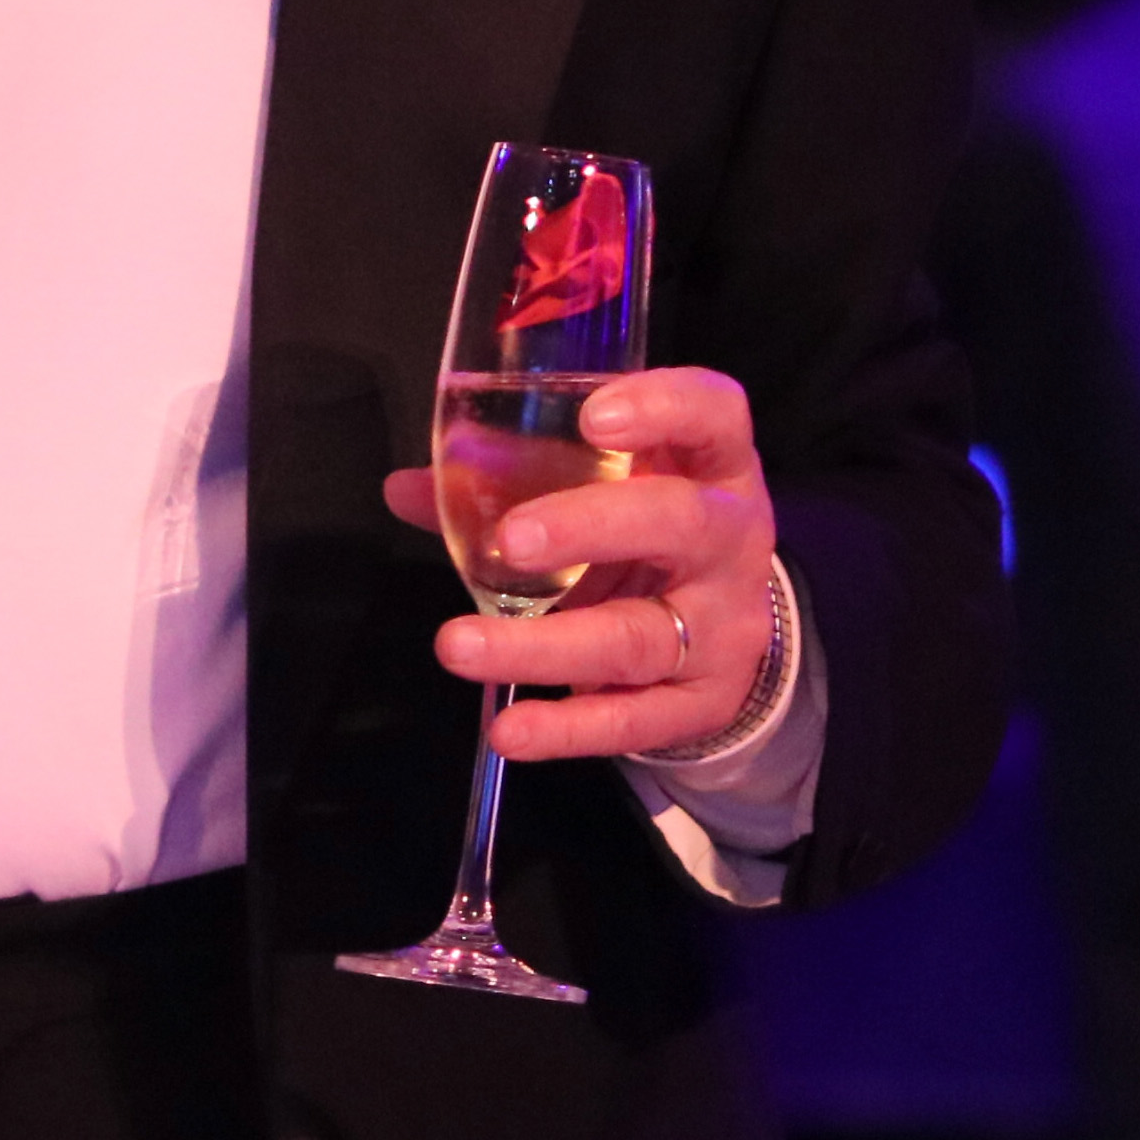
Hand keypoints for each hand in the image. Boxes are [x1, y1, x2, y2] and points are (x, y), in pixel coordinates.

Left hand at [377, 360, 790, 768]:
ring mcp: (725, 627)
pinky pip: (632, 720)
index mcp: (712, 466)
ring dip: (543, 646)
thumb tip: (407, 486)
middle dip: (592, 527)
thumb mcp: (608, 494)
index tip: (592, 416)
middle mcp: (732, 541)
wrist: (726, 639)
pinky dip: (565, 729)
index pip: (715, 415)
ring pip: (638, 638)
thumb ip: (511, 482)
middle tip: (512, 540)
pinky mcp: (703, 704)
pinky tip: (508, 731)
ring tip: (458, 647)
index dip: (663, 408)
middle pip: (681, 523)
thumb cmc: (648, 540)